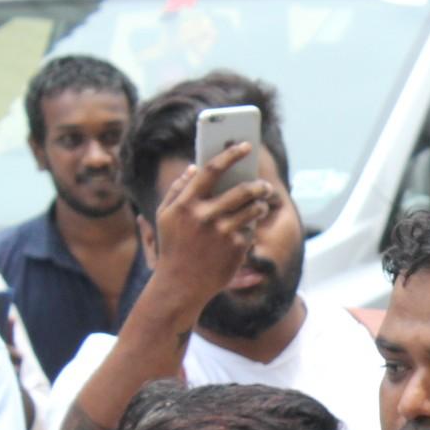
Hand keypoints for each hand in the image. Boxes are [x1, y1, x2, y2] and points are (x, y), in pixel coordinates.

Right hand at [147, 143, 275, 316]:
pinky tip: (248, 227)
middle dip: (257, 185)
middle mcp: (205, 215)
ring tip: (261, 204)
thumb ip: (178, 190)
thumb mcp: (165, 217)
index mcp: (186, 203)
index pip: (212, 169)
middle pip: (241, 189)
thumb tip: (195, 167)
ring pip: (253, 209)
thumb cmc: (173, 247)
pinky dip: (252, 225)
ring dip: (260, 204)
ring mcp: (223, 232)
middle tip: (264, 185)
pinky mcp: (236, 248)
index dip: (230, 154)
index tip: (245, 145)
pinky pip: (251, 229)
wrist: (181, 284)